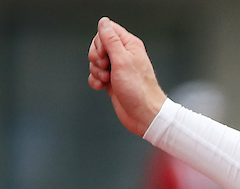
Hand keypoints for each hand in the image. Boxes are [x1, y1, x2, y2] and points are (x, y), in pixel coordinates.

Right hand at [88, 17, 166, 136]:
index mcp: (130, 46)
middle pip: (98, 46)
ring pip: (95, 61)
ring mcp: (118, 69)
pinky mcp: (112, 81)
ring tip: (107, 80)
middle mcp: (124, 56)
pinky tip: (102, 87)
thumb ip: (111, 40)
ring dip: (96, 71)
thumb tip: (104, 22)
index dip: (100, 41)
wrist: (144, 115)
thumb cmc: (139, 90)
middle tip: (106, 68)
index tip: (105, 54)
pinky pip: (96, 75)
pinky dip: (95, 81)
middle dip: (96, 57)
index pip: (107, 30)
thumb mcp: (122, 60)